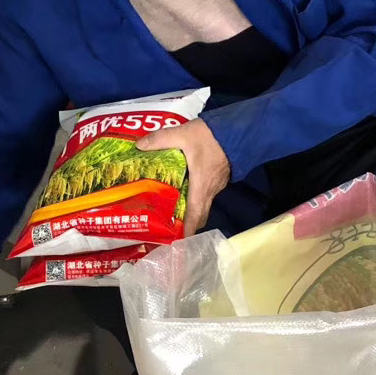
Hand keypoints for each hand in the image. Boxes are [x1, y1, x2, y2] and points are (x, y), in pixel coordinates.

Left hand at [136, 118, 229, 236]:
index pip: (195, 217)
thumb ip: (160, 139)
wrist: (236, 129)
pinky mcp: (218, 179)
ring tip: (173, 212)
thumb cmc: (210, 137)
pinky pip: (207, 195)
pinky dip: (196, 199)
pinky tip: (184, 191)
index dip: (187, 232)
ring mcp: (216, 186)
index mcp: (200, 187)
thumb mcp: (182, 134)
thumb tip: (139, 146)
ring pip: (203, 206)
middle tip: (169, 229)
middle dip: (187, 226)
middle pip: (199, 216)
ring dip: (191, 212)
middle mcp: (209, 191)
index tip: (177, 245)